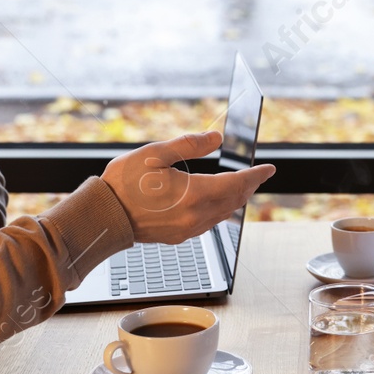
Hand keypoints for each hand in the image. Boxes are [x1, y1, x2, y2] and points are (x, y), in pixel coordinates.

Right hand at [100, 131, 275, 244]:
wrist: (103, 216)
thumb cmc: (124, 182)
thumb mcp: (156, 153)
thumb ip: (190, 144)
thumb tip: (217, 138)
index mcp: (194, 194)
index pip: (237, 184)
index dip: (256, 175)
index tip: (269, 169)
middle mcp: (195, 216)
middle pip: (234, 200)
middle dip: (248, 186)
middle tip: (258, 175)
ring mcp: (187, 229)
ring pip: (223, 214)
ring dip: (235, 199)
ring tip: (241, 186)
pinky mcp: (177, 236)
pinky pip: (208, 223)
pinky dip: (219, 210)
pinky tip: (216, 201)